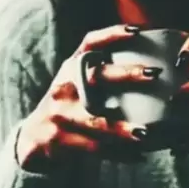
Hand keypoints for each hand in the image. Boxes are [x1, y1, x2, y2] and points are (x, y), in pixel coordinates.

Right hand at [16, 24, 156, 171]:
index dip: (112, 35)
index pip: (89, 43)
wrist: (34, 137)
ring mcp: (59, 114)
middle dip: (125, 74)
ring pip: (95, 121)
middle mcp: (63, 87)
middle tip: (155, 74)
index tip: (137, 31)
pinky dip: (118, 153)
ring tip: (146, 133)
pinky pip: (93, 149)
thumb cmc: (69, 106)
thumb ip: (103, 74)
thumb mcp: (77, 84)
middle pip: (95, 77)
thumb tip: (153, 66)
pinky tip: (139, 156)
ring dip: (121, 128)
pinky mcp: (59, 140)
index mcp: (70, 68)